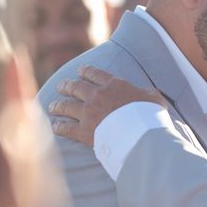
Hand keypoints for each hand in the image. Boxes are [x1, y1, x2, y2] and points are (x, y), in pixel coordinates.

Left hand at [49, 66, 166, 145]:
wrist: (140, 135)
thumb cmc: (150, 116)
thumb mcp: (154, 97)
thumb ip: (146, 92)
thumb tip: (145, 92)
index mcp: (113, 84)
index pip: (94, 73)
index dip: (85, 71)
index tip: (80, 71)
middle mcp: (97, 95)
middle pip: (75, 87)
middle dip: (66, 85)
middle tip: (61, 86)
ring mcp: (88, 113)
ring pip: (66, 105)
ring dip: (58, 105)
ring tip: (53, 106)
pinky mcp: (83, 131)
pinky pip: (66, 127)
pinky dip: (59, 126)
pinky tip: (55, 126)